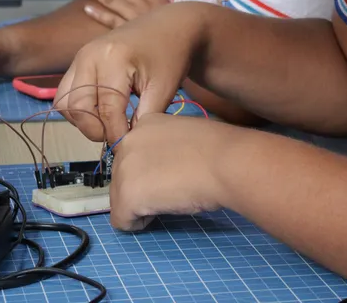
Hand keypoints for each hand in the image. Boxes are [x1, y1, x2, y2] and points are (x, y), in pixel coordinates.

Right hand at [54, 2, 209, 143]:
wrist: (169, 25)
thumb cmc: (170, 55)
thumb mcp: (163, 88)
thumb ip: (144, 118)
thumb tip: (126, 143)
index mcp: (113, 59)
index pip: (105, 109)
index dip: (116, 133)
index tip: (128, 145)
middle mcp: (89, 56)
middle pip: (77, 107)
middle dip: (94, 129)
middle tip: (117, 136)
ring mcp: (80, 57)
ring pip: (64, 102)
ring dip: (83, 120)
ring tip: (109, 124)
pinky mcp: (78, 61)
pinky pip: (66, 93)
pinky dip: (78, 109)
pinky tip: (101, 112)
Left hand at [108, 113, 231, 229]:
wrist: (226, 163)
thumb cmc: (220, 150)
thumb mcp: (187, 136)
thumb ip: (168, 147)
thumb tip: (166, 166)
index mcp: (145, 123)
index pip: (133, 155)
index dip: (148, 170)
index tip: (168, 176)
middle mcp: (128, 142)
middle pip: (121, 177)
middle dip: (141, 188)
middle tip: (170, 192)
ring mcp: (124, 169)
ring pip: (119, 199)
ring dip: (141, 205)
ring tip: (169, 202)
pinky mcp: (127, 196)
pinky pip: (121, 220)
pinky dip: (138, 224)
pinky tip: (160, 215)